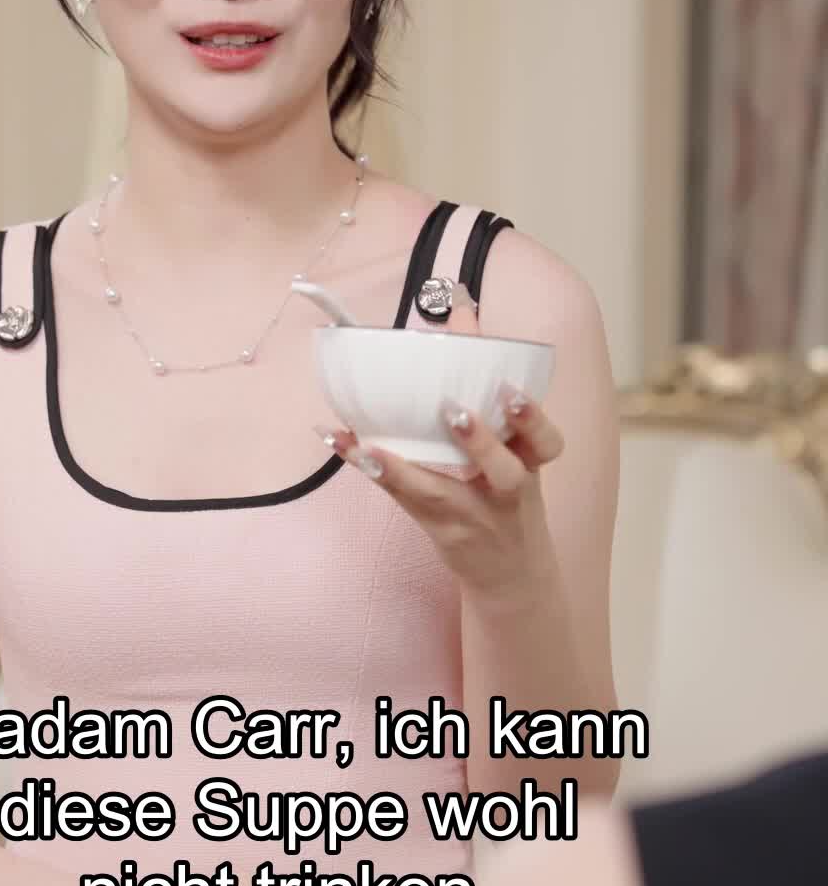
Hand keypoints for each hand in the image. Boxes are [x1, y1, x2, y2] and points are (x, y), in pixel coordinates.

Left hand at [323, 297, 565, 602]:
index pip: (545, 442)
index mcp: (532, 466)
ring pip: (439, 493)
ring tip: (370, 444)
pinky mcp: (438, 528)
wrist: (512, 576)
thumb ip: (493, 388)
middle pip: (504, 471)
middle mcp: (507, 493)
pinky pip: (400, 497)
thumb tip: (464, 309)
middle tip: (453, 411)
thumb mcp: (518, 450)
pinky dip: (370, 468)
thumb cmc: (509, 495)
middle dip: (481, 440)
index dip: (532, 417)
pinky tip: (340, 441)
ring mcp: (471, 516)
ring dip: (404, 466)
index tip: (513, 389)